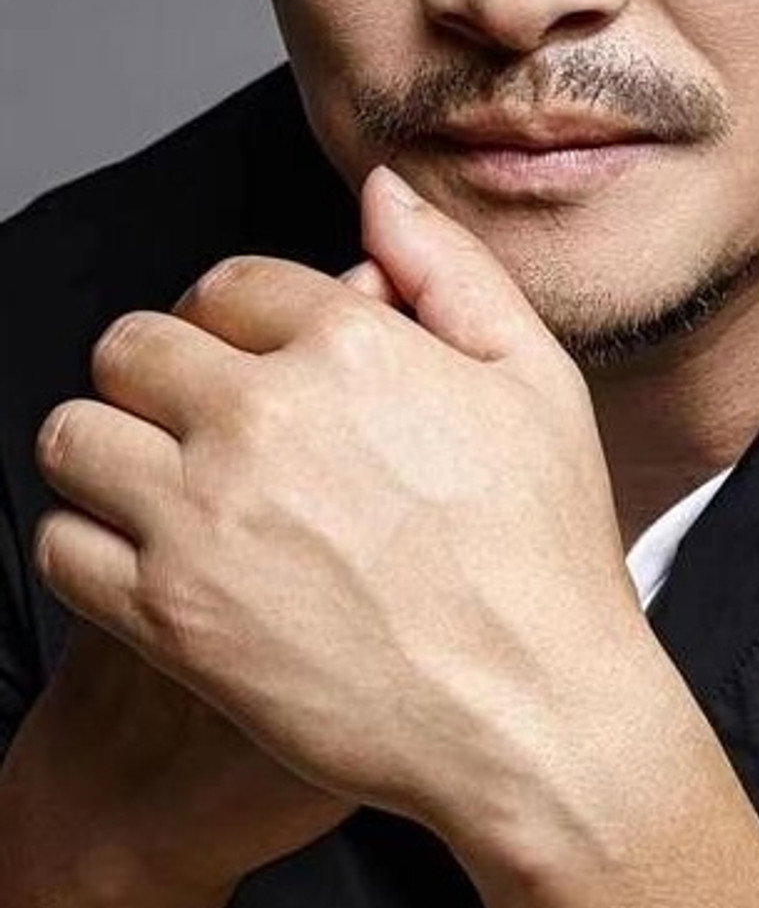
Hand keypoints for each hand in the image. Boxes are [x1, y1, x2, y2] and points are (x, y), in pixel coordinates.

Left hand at [32, 166, 641, 864]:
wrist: (534, 717)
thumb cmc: (546, 550)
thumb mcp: (535, 379)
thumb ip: (450, 268)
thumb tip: (382, 190)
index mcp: (349, 343)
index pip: (223, 284)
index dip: (233, 318)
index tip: (250, 359)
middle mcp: (262, 416)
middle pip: (130, 346)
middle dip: (159, 372)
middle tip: (198, 419)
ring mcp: (207, 519)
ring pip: (75, 434)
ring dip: (108, 446)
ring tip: (159, 479)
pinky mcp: (172, 618)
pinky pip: (63, 545)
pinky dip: (89, 541)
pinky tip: (147, 553)